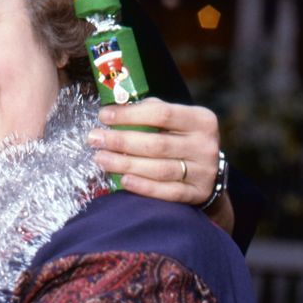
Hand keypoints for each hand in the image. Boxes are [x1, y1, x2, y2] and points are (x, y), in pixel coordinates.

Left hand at [89, 98, 227, 217]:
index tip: (103, 116)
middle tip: (94, 139)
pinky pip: (167, 192)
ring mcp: (203, 172)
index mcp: (201, 120)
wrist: (208, 172)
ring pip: (160, 169)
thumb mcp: (175, 121)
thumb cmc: (181, 139)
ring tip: (100, 159)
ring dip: (126, 164)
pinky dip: (144, 187)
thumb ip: (151, 111)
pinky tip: (123, 180)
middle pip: (157, 144)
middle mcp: (205, 145)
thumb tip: (116, 108)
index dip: (130, 115)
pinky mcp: (197, 193)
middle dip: (121, 141)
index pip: (162, 114)